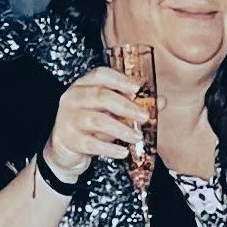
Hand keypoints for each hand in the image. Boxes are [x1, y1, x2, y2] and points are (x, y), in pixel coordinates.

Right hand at [40, 67, 147, 184]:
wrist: (64, 149)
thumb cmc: (90, 126)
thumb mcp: (110, 112)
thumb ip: (132, 105)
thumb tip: (161, 102)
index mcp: (83, 85)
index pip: (100, 74)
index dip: (119, 80)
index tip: (137, 89)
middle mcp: (73, 98)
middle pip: (101, 96)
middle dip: (127, 106)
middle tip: (145, 117)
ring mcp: (68, 118)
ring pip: (97, 120)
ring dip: (121, 129)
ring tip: (137, 137)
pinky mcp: (68, 139)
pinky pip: (91, 143)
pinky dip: (109, 148)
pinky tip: (122, 152)